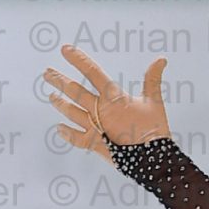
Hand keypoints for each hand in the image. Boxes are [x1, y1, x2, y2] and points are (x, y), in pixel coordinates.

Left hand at [43, 44, 171, 159]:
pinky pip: (77, 138)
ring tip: (51, 96)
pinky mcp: (96, 144)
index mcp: (114, 97)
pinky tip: (59, 128)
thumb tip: (161, 59)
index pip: (93, 72)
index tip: (65, 49)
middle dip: (59, 80)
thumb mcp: (154, 102)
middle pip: (75, 91)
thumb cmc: (155, 129)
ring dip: (60, 103)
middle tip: (47, 73)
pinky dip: (68, 133)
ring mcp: (96, 128)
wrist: (153, 159)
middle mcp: (101, 110)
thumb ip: (153, 79)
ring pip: (72, 112)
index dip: (78, 59)